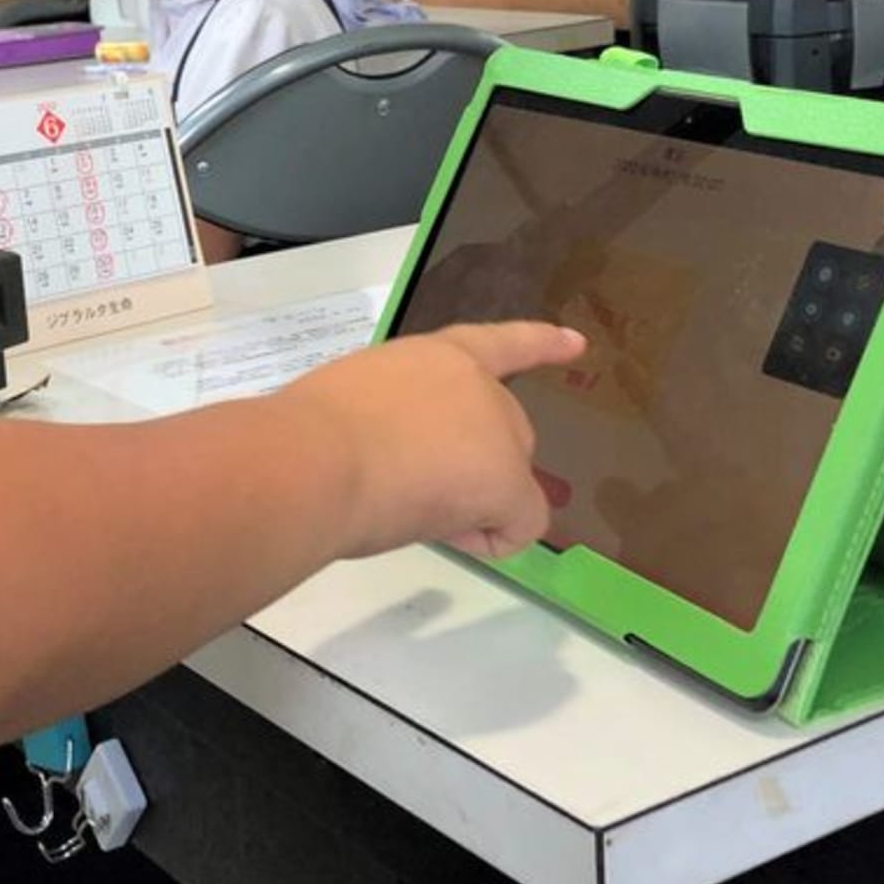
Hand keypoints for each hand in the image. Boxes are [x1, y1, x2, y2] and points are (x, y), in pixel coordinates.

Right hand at [278, 322, 585, 559]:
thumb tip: (384, 459)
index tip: (576, 344)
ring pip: (507, 481)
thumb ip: (390, 416)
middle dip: (474, 466)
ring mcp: (497, 429)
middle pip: (506, 433)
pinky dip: (489, 539)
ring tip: (403, 504)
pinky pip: (521, 525)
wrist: (311, 460)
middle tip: (407, 486)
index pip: (499, 345)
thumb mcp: (355, 403)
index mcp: (435, 357)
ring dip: (468, 500)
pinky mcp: (506, 479)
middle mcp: (476, 384)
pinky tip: (443, 532)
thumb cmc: (308, 436)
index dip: (539, 345)